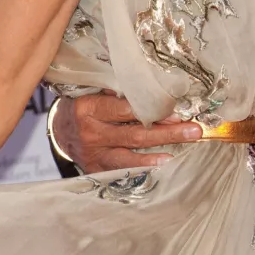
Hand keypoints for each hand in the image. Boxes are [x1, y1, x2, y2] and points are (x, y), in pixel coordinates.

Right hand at [53, 91, 201, 172]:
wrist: (60, 131)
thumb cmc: (82, 105)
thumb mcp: (92, 91)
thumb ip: (116, 91)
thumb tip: (152, 86)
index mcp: (87, 108)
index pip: (123, 109)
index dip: (151, 110)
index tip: (177, 110)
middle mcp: (91, 133)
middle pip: (134, 133)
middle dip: (167, 131)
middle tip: (194, 129)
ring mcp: (94, 154)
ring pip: (132, 152)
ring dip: (162, 147)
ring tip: (186, 142)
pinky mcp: (97, 169)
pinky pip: (125, 168)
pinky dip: (146, 164)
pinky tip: (165, 162)